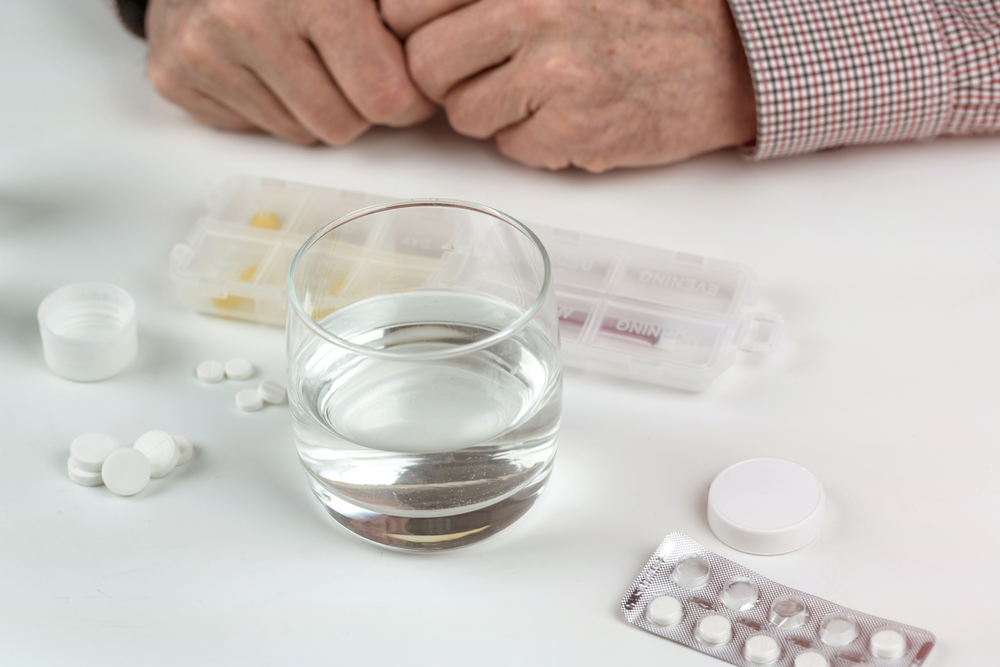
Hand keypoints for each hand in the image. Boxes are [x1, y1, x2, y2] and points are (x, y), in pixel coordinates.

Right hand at [145, 0, 435, 144]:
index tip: (408, 81)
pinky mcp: (175, 76)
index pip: (386, 97)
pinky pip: (254, 128)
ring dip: (313, 104)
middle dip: (358, 102)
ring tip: (302, 53)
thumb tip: (447, 75)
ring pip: (299, 132)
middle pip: (342, 125)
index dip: (407, 97)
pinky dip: (268, 103)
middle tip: (351, 62)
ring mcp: (203, 51)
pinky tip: (262, 60)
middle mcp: (247, 20)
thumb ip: (411, 16)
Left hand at [389, 0, 755, 171]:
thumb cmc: (648, 7)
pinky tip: (570, 113)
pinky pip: (510, 149)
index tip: (442, 35)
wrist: (732, 51)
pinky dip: (533, 140)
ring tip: (540, 90)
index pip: (407, 5)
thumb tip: (404, 11)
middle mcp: (531, 11)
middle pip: (425, 66)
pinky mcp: (574, 131)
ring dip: (490, 110)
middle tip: (485, 70)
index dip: (418, 28)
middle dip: (447, 76)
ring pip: (463, 114)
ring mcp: (552, 75)